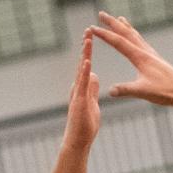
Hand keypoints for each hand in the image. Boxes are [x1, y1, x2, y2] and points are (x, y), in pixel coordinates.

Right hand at [64, 34, 100, 150]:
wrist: (77, 142)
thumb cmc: (85, 125)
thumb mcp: (92, 103)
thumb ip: (92, 89)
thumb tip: (94, 76)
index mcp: (83, 87)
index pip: (86, 65)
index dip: (88, 51)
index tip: (91, 37)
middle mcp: (78, 87)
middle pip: (83, 63)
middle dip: (86, 46)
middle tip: (88, 30)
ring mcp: (77, 93)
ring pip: (82, 69)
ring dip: (85, 53)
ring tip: (87, 39)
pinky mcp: (79, 100)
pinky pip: (83, 83)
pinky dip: (85, 71)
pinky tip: (87, 60)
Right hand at [88, 12, 172, 107]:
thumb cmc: (165, 91)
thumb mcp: (143, 92)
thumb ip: (125, 90)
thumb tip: (110, 91)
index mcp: (140, 57)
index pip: (118, 42)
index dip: (104, 35)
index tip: (92, 28)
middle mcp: (145, 51)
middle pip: (126, 33)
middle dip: (112, 23)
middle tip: (101, 14)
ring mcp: (151, 54)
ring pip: (135, 35)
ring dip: (124, 26)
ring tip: (118, 18)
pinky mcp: (155, 59)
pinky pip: (142, 42)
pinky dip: (135, 36)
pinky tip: (136, 38)